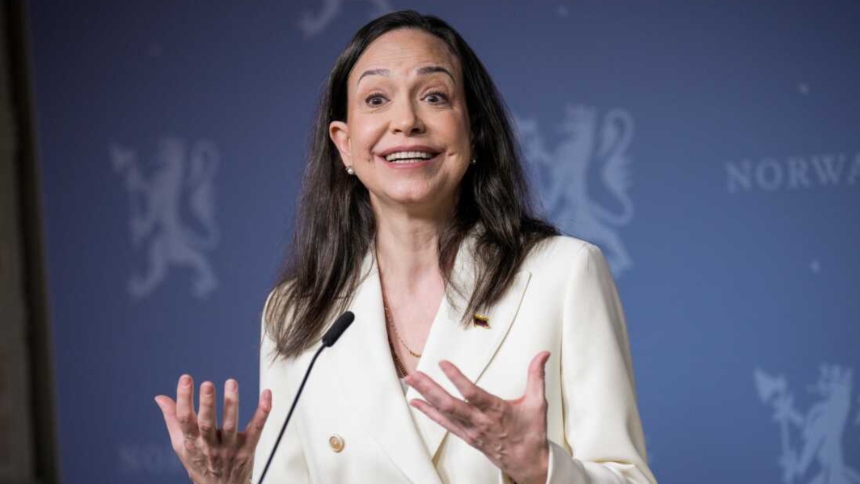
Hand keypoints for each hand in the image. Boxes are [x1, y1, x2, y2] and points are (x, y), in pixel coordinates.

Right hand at [155, 375, 271, 483]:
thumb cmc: (199, 462)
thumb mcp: (181, 445)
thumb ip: (173, 419)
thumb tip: (160, 397)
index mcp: (191, 443)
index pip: (185, 420)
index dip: (184, 399)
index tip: (185, 379)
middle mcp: (210, 446)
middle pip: (207, 424)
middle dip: (207, 404)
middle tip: (207, 384)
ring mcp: (230, 448)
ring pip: (231, 425)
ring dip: (231, 404)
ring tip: (231, 383)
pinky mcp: (248, 448)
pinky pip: (257, 428)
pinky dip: (263, 411)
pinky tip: (266, 393)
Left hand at [405, 352, 550, 483]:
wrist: (527, 463)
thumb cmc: (531, 433)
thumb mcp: (538, 403)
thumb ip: (537, 376)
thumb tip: (543, 354)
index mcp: (497, 411)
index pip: (472, 393)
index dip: (456, 378)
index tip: (443, 363)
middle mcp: (480, 422)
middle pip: (449, 404)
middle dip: (429, 388)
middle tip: (413, 374)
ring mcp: (471, 431)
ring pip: (444, 412)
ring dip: (425, 396)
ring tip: (410, 381)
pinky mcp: (466, 437)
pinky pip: (444, 423)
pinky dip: (429, 412)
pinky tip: (416, 402)